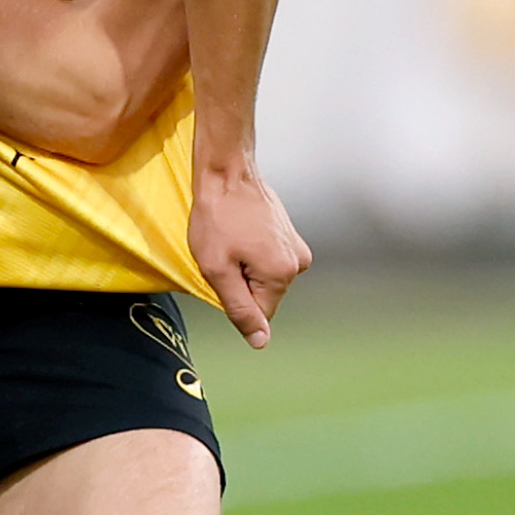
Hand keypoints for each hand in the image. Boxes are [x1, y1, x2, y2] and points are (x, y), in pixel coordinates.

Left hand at [188, 158, 307, 347]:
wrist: (227, 173)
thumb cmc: (217, 217)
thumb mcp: (217, 270)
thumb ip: (240, 309)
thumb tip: (260, 341)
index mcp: (282, 273)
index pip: (259, 312)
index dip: (234, 297)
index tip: (223, 270)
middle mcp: (298, 262)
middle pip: (263, 294)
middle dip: (239, 281)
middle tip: (223, 253)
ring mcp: (295, 246)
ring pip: (263, 276)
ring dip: (243, 266)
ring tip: (230, 240)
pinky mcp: (289, 235)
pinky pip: (266, 259)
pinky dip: (249, 252)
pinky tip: (238, 233)